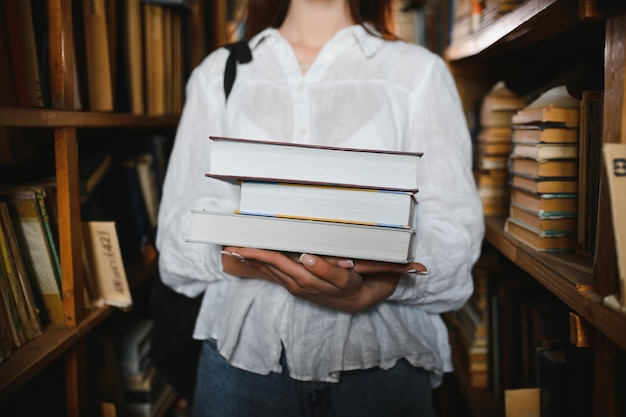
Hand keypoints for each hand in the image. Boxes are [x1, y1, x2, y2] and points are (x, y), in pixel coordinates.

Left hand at [221, 247, 424, 311]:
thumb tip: (421, 269)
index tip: (308, 257)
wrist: (359, 302)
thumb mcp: (386, 278)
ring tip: (237, 246)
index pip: (335, 279)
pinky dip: (257, 262)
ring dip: (259, 261)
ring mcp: (306, 289)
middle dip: (272, 260)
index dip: (322, 269)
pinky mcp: (296, 284)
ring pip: (281, 274)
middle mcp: (322, 291)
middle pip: (297, 275)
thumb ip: (395, 271)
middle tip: (250, 247)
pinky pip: (275, 273)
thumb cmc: (373, 283)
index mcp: (347, 289)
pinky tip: (241, 251)